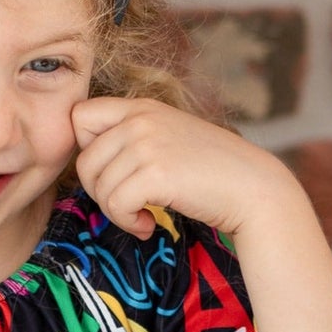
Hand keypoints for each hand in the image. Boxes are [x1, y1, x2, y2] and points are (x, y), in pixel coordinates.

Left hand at [71, 97, 292, 241]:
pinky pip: (115, 206)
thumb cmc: (210, 172)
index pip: (80, 116)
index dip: (86, 149)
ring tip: (144, 216)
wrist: (252, 188)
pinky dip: (128, 223)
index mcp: (141, 107)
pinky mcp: (155, 173)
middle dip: (100, 192)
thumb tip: (88, 164)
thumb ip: (131, 140)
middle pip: (84, 161)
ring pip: (98, 187)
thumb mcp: (167, 139)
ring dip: (117, 213)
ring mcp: (147, 144)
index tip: (112, 171)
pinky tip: (149, 224)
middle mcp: (140, 119)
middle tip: (128, 205)